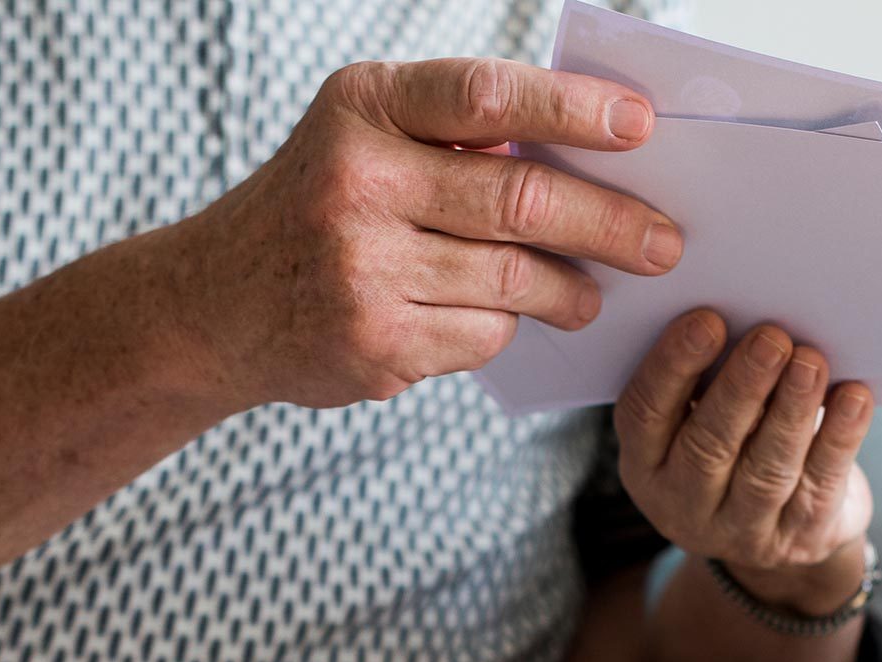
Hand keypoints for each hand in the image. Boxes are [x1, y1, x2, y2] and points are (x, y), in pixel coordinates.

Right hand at [175, 58, 683, 409]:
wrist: (217, 305)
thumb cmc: (319, 202)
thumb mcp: (363, 136)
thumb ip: (455, 135)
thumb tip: (594, 157)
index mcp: (362, 108)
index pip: (486, 97)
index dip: (571, 110)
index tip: (640, 127)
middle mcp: (356, 183)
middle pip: (520, 200)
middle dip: (610, 223)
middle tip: (664, 243)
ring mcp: (362, 271)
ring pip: (510, 280)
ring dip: (568, 289)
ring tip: (591, 294)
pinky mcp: (374, 344)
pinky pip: (480, 336)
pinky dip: (503, 327)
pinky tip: (498, 319)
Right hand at [615, 311, 874, 613]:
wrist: (783, 534)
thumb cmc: (737, 445)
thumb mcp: (701, 418)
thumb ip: (707, 378)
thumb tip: (745, 308)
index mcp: (646, 463)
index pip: (645, 413)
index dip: (673, 366)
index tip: (707, 320)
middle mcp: (682, 503)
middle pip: (707, 446)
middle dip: (742, 388)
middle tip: (771, 338)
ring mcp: (741, 530)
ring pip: (765, 469)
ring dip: (791, 411)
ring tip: (811, 361)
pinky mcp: (799, 538)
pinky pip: (820, 484)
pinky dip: (840, 437)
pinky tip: (856, 396)